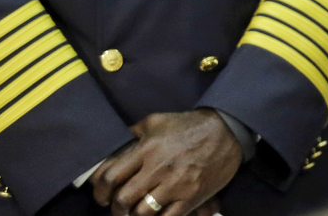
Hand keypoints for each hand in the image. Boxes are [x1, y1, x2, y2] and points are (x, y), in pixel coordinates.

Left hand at [92, 110, 240, 215]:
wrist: (227, 131)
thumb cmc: (189, 125)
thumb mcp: (157, 121)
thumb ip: (133, 133)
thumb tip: (115, 144)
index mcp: (146, 149)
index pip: (111, 176)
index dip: (100, 191)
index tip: (102, 197)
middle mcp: (158, 168)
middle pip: (123, 199)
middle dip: (116, 208)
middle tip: (118, 208)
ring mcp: (176, 184)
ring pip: (142, 213)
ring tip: (136, 213)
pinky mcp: (192, 197)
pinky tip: (156, 215)